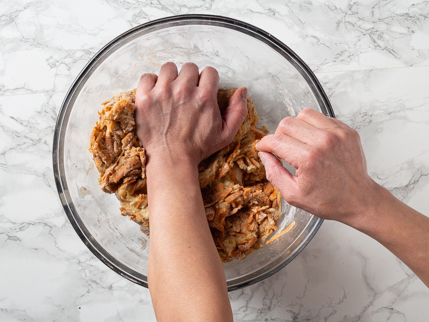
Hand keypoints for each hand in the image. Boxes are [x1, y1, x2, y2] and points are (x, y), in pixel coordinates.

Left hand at [134, 62, 247, 165]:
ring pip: (168, 68)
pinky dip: (150, 83)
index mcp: (205, 96)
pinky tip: (155, 95)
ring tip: (169, 92)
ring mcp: (162, 92)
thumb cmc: (197, 149)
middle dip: (189, 78)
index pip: (209, 71)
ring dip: (170, 78)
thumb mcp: (226, 134)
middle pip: (189, 67)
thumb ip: (238, 111)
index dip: (206, 81)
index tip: (201, 90)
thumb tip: (242, 91)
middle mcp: (184, 90)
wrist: (171, 160)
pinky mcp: (145, 98)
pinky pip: (147, 77)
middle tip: (185, 93)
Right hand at [256, 108, 380, 225]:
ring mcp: (337, 134)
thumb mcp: (293, 194)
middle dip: (278, 135)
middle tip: (282, 148)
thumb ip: (274, 173)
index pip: (276, 140)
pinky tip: (314, 141)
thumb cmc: (328, 200)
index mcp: (308, 159)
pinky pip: (321, 117)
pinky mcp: (346, 130)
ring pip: (303, 115)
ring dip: (296, 127)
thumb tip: (264, 155)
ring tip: (298, 142)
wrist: (359, 200)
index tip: (263, 148)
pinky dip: (312, 126)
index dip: (264, 144)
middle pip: (287, 123)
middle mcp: (323, 142)